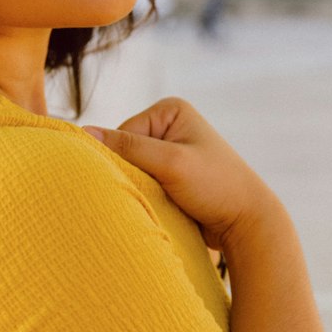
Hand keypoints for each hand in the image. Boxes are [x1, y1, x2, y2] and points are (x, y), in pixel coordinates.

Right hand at [83, 96, 273, 252]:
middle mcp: (169, 125)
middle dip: (132, 175)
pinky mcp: (171, 175)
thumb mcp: (170, 163)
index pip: (122, 134)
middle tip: (154, 194)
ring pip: (132, 170)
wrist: (247, 222)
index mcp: (170, 110)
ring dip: (138, 188)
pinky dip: (145, 196)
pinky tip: (159, 207)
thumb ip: (127, 148)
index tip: (146, 181)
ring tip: (160, 202)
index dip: (124, 161)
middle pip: (125, 152)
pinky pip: (143, 183)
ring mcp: (170, 151)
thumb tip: (84, 132)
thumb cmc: (215, 187)